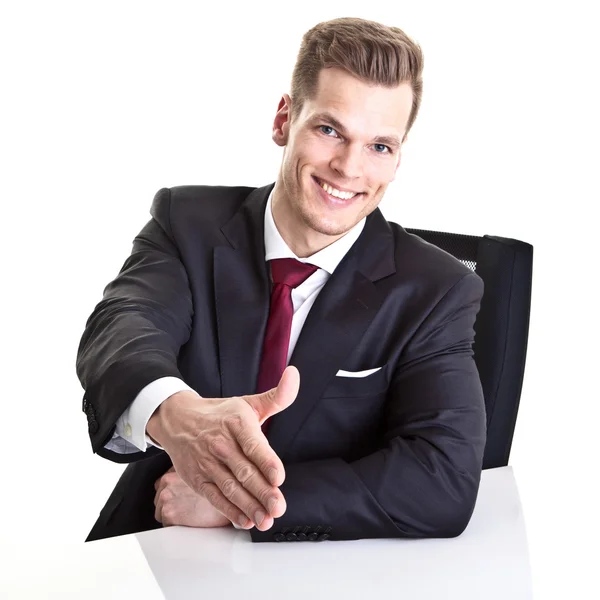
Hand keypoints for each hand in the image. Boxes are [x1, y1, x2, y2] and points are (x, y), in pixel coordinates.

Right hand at [146, 365, 299, 530]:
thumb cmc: (220, 414)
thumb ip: (277, 396)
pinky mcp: (197, 479)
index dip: (266, 461)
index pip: (252, 444)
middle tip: (278, 506)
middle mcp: (220, 443)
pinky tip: (245, 519)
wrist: (178, 420)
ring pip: (230, 488)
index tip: (278, 477)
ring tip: (266, 519)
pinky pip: (215, 497)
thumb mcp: (248, 403)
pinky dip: (230, 511)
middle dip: (262, 491)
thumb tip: (294, 376)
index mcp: (236, 422)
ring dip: (249, 506)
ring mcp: (207, 463)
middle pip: (244, 471)